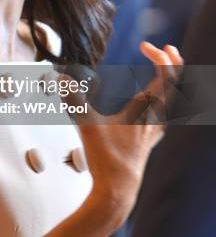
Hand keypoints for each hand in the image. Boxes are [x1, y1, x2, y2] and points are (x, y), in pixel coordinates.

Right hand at [73, 44, 182, 221]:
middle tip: (166, 48)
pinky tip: (157, 103)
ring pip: (173, 100)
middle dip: (173, 64)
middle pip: (175, 85)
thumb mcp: (87, 125)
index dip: (160, 57)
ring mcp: (154, 130)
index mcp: (146, 110)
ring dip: (171, 81)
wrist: (117, 190)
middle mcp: (155, 118)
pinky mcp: (149, 139)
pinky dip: (165, 100)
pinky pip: (165, 114)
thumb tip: (60, 77)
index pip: (165, 77)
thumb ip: (74, 100)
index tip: (144, 45)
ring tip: (166, 68)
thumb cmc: (106, 159)